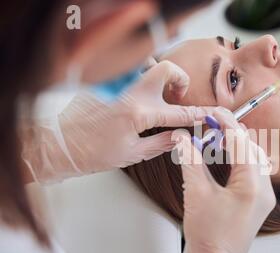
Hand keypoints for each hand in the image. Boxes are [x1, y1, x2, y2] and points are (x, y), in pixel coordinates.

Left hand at [21, 60, 213, 182]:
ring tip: (155, 95)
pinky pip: (129, 73)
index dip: (199, 113)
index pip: (179, 112)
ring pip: (146, 64)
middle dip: (180, 79)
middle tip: (177, 95)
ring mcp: (116, 84)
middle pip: (166, 70)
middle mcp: (129, 93)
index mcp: (139, 113)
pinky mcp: (105, 82)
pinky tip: (134, 97)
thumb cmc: (93, 153)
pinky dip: (138, 81)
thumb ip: (162, 143)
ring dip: (157, 76)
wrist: (59, 145)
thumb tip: (182, 136)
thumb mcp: (133, 154)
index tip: (211, 112)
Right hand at [173, 108, 275, 252]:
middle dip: (233, 133)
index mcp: (252, 186)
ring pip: (254, 159)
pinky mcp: (258, 201)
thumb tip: (183, 138)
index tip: (213, 112)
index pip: (241, 143)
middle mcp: (264, 189)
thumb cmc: (207, 235)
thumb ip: (191, 161)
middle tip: (212, 123)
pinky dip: (240, 159)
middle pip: (252, 148)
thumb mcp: (196, 193)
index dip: (226, 124)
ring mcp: (264, 196)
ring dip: (237, 145)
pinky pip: (253, 171)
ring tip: (217, 137)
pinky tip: (226, 155)